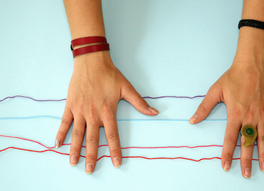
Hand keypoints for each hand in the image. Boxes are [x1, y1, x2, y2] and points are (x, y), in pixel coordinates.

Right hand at [55, 51, 157, 173]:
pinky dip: (60, 133)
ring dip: (75, 149)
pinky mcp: (70, 105)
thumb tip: (154, 112)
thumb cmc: (109, 75)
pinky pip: (64, 122)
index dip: (114, 150)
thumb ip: (139, 103)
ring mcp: (80, 110)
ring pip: (77, 134)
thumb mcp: (127, 88)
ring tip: (73, 163)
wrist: (91, 62)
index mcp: (107, 112)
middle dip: (91, 156)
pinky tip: (57, 144)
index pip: (112, 136)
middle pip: (92, 139)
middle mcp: (93, 114)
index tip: (116, 163)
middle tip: (89, 170)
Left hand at [189, 57, 263, 177]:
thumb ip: (204, 108)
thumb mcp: (215, 91)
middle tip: (246, 174)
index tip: (226, 165)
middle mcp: (250, 117)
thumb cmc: (233, 77)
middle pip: (248, 143)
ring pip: (263, 139)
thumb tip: (192, 120)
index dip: (227, 153)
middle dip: (246, 160)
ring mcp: (263, 114)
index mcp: (235, 114)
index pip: (230, 138)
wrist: (252, 65)